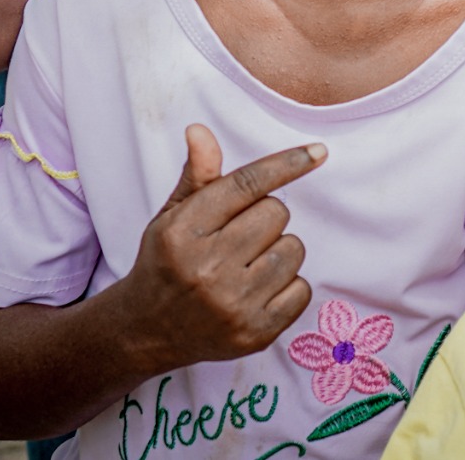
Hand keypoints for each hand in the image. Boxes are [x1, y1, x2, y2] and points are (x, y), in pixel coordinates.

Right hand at [114, 126, 322, 374]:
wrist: (147, 330)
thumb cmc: (167, 261)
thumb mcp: (172, 216)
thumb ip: (197, 175)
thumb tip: (200, 130)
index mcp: (183, 232)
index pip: (247, 185)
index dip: (285, 164)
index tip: (318, 152)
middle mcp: (206, 269)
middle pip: (277, 213)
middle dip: (265, 218)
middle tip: (239, 237)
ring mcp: (232, 305)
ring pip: (293, 248)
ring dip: (278, 251)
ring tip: (247, 265)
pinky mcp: (254, 333)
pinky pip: (302, 289)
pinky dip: (288, 286)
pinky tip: (257, 291)